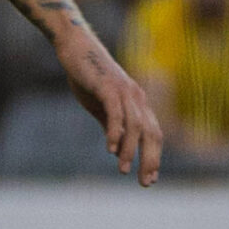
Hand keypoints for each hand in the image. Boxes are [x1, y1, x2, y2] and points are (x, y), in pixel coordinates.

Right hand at [56, 27, 161, 185]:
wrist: (75, 46)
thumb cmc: (87, 75)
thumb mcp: (100, 105)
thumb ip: (111, 124)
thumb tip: (117, 148)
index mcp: (137, 102)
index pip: (153, 134)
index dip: (153, 157)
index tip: (149, 179)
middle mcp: (136, 97)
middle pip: (151, 133)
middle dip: (150, 160)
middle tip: (145, 182)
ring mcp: (124, 91)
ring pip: (135, 127)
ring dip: (130, 150)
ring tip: (123, 169)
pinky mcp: (108, 86)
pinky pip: (116, 113)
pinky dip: (115, 132)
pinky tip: (110, 149)